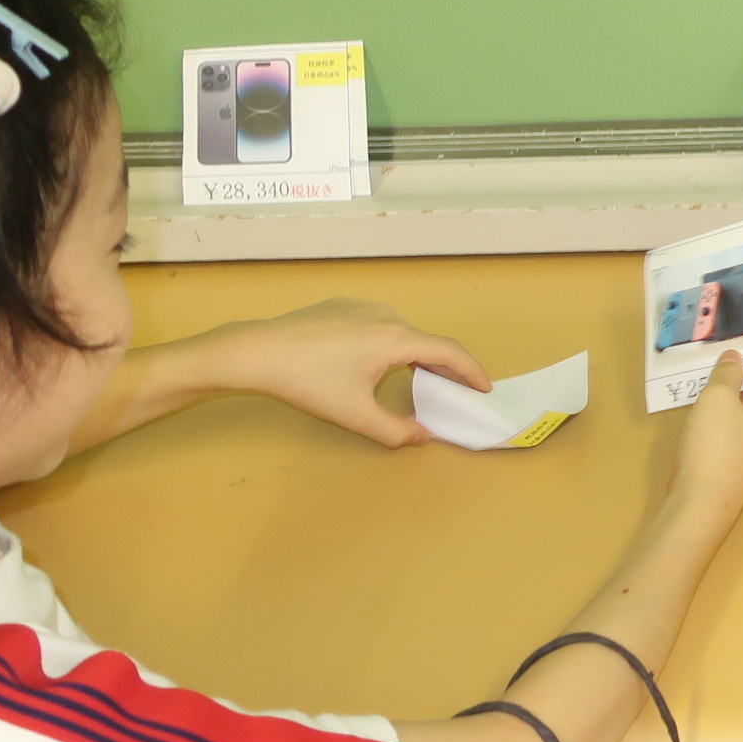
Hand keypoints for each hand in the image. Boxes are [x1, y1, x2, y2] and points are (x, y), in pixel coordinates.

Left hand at [197, 298, 490, 447]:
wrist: (258, 351)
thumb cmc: (308, 383)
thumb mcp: (354, 415)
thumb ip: (394, 430)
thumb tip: (422, 436)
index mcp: (395, 339)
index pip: (448, 352)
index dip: (471, 371)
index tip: (484, 388)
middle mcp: (385, 315)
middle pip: (427, 340)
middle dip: (446, 366)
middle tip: (455, 389)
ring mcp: (362, 306)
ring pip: (402, 331)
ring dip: (417, 353)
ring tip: (418, 376)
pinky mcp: (341, 305)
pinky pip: (379, 323)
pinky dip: (391, 341)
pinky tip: (374, 361)